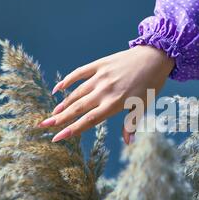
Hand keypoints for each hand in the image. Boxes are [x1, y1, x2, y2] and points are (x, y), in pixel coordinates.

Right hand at [38, 46, 174, 143]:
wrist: (155, 57)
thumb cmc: (151, 85)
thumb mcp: (143, 106)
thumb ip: (132, 124)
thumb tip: (128, 143)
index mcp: (114, 104)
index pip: (88, 121)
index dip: (71, 130)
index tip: (57, 137)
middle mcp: (104, 91)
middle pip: (77, 108)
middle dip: (59, 118)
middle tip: (43, 126)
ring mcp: (100, 77)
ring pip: (76, 93)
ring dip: (63, 103)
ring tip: (52, 114)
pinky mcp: (99, 64)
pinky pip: (79, 73)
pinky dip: (67, 81)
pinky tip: (57, 89)